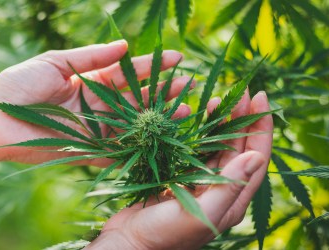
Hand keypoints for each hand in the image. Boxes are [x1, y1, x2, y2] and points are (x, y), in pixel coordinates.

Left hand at [0, 40, 189, 163]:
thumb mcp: (55, 62)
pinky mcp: (91, 151)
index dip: (151, 65)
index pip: (128, 73)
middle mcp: (99, 105)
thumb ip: (90, 56)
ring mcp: (98, 129)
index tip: (175, 57)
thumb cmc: (19, 86)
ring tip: (184, 110)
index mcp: (92, 82)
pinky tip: (161, 140)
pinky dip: (139, 147)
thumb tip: (125, 45)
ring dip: (158, 117)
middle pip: (137, 98)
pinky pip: (119, 151)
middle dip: (162, 91)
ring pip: (134, 123)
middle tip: (188, 85)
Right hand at [84, 90, 272, 249]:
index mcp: (231, 200)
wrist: (129, 243)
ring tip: (218, 100)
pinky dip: (200, 133)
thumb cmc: (163, 235)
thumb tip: (256, 156)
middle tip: (240, 92)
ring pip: (218, 147)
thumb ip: (228, 188)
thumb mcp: (199, 214)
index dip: (260, 127)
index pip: (256, 158)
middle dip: (241, 118)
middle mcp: (220, 190)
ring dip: (221, 123)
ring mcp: (201, 183)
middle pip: (238, 148)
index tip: (260, 98)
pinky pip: (197, 151)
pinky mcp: (182, 178)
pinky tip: (197, 120)